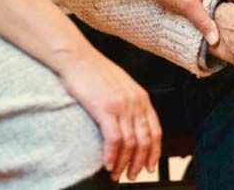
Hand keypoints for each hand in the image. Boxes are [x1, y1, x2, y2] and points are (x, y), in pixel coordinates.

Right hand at [53, 45, 161, 181]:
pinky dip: (112, 156)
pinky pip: (114, 139)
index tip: (149, 166)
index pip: (155, 131)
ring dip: (124, 163)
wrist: (77, 58)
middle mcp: (136, 102)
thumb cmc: (94, 72)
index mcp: (142, 98)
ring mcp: (122, 105)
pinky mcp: (105, 108)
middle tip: (131, 175)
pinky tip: (107, 165)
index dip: (154, 152)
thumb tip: (129, 124)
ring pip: (130, 143)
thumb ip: (129, 103)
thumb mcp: (120, 86)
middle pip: (145, 140)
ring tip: (116, 174)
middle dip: (139, 162)